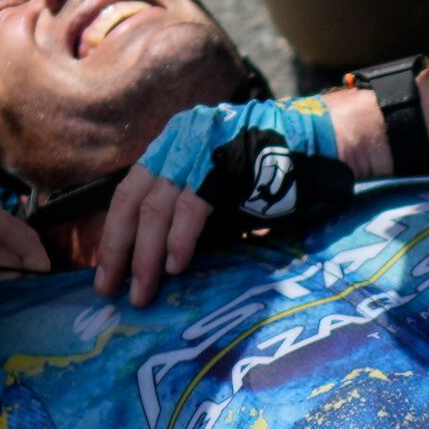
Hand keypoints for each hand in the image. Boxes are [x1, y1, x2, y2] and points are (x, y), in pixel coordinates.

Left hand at [94, 96, 354, 303]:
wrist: (321, 145)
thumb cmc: (273, 174)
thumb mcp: (217, 185)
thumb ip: (185, 208)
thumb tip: (154, 259)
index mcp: (174, 141)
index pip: (129, 189)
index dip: (114, 232)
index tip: (107, 270)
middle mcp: (181, 137)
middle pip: (133, 198)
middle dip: (118, 247)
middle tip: (110, 289)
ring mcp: (202, 146)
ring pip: (157, 206)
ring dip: (146, 254)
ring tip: (143, 291)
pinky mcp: (225, 161)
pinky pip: (192, 206)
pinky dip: (180, 239)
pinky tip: (176, 266)